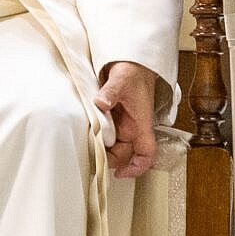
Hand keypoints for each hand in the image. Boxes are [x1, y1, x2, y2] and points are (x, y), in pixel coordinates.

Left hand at [93, 61, 159, 180]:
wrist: (131, 62)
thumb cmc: (133, 71)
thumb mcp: (121, 80)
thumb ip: (110, 92)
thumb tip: (101, 103)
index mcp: (141, 123)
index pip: (146, 153)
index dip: (137, 167)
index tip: (121, 173)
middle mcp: (133, 127)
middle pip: (125, 154)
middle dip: (110, 158)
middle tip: (93, 154)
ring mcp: (124, 124)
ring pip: (114, 146)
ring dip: (102, 148)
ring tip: (88, 143)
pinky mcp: (115, 119)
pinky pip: (107, 135)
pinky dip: (98, 137)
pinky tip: (88, 133)